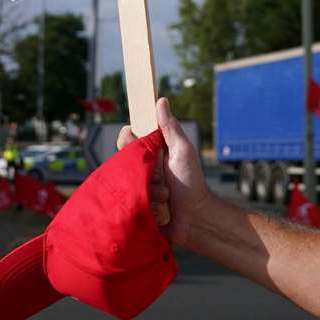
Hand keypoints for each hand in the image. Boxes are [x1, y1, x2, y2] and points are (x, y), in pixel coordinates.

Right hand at [117, 97, 208, 245]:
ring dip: (149, 190)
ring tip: (166, 196)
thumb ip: (170, 128)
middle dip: (145, 171)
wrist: (195, 219)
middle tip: (161, 177)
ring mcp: (138, 187)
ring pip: (127, 182)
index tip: (133, 138)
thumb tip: (160, 100)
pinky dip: (148, 205)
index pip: (128, 139)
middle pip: (125, 160)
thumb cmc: (192, 182)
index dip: (128, 138)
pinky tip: (161, 210)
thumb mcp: (183, 151)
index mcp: (151, 152)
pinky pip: (130, 201)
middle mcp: (142, 168)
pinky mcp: (136, 206)